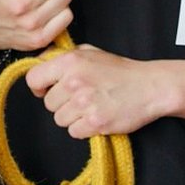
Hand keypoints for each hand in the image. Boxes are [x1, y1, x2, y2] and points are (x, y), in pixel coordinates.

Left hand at [25, 45, 168, 137]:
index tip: (48, 89)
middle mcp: (74, 82)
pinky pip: (74, 132)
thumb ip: (62, 56)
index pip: (33, 79)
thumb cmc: (120, 71)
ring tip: (91, 106)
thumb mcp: (90, 52)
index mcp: (70, 62)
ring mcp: (84, 103)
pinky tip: (97, 116)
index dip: (39, 87)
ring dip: (73, 117)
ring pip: (60, 119)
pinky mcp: (95, 122)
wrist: (150, 87)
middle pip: (48, 103)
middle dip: (61, 103)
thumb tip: (38, 62)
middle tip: (81, 98)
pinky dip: (84, 128)